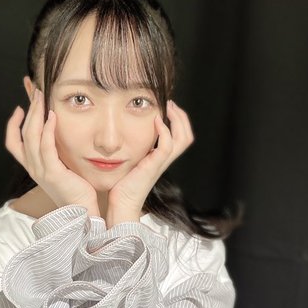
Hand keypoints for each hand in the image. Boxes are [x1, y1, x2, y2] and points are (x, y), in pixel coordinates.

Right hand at [5, 89, 98, 212]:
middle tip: (36, 92)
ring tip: (42, 98)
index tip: (20, 108)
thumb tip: (59, 133)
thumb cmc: (76, 190)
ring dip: (36, 114)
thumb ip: (57, 152)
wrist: (82, 212)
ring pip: (31, 137)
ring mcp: (41, 171)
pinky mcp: (53, 173)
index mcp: (33, 167)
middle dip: (28, 110)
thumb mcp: (62, 168)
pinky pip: (46, 147)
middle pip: (22, 134)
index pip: (13, 143)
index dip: (13, 125)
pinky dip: (47, 129)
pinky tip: (52, 116)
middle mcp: (33, 168)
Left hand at [107, 100, 193, 217]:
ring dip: (177, 120)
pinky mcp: (153, 166)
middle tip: (170, 103)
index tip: (168, 107)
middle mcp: (164, 160)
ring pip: (182, 139)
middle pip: (186, 136)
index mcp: (161, 159)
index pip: (180, 138)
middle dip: (181, 117)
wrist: (121, 203)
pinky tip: (156, 121)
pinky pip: (167, 146)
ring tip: (168, 107)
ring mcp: (160, 163)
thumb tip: (125, 135)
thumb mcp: (130, 161)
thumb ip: (134, 149)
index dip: (179, 121)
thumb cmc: (122, 185)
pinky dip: (165, 131)